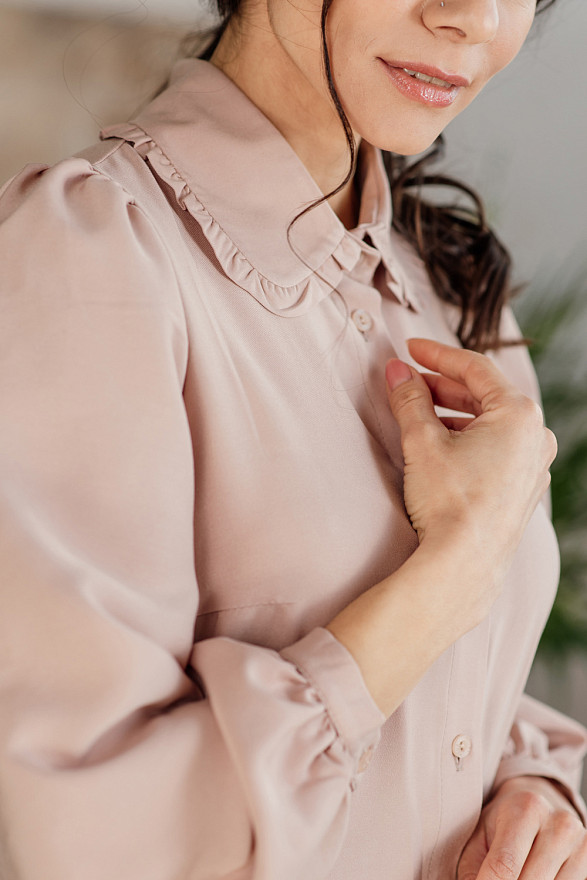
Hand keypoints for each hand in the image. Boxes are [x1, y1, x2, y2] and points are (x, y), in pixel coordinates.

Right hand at [385, 338, 556, 632]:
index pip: (474, 368)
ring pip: (490, 423)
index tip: (409, 349)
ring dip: (453, 413)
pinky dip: (467, 438)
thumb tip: (394, 371)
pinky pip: (496, 449)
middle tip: (408, 381)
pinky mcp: (522, 490)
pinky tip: (439, 446)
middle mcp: (535, 436)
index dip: (436, 355)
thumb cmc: (449, 501)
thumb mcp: (422, 441)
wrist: (463, 565)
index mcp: (519, 415)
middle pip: (484, 395)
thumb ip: (408, 399)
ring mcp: (532, 466)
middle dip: (442, 386)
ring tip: (417, 414)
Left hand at [457, 775, 586, 879]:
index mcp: (526, 808)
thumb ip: (474, 868)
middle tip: (497, 879)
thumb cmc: (503, 825)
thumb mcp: (480, 838)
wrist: (538, 809)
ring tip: (519, 873)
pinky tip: (537, 875)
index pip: (506, 864)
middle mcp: (560, 823)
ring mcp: (581, 843)